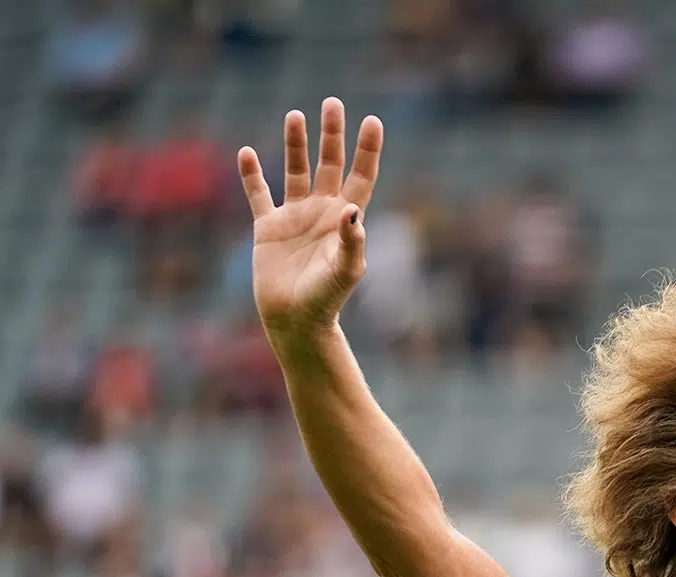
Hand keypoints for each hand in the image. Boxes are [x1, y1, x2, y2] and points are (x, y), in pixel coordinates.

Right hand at [237, 98, 382, 340]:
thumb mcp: (345, 270)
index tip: (372, 121)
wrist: (296, 320)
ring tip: (295, 115)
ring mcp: (294, 217)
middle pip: (329, 164)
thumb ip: (352, 241)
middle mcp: (322, 212)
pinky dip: (252, 174)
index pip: (361, 176)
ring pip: (295, 171)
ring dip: (296, 144)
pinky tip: (248, 153)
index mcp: (346, 219)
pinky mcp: (267, 227)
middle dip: (332, 135)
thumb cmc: (327, 299)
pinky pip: (258, 194)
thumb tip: (351, 209)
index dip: (367, 150)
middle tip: (333, 103)